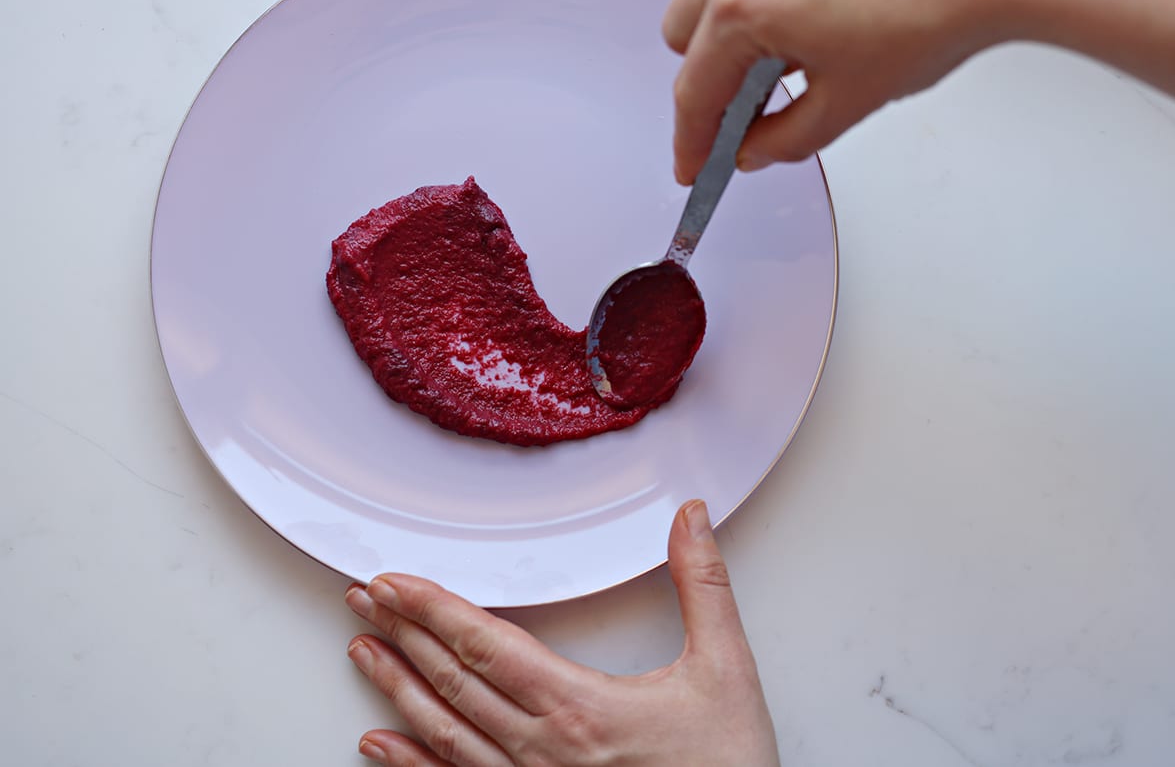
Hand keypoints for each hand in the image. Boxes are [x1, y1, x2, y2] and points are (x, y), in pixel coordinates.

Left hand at [343, 499, 778, 765]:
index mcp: (580, 707)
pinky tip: (378, 745)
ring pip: (443, 733)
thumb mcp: (725, 670)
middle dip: (402, 632)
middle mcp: (542, 750)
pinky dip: (409, 764)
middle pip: (453, 680)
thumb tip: (688, 518)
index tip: (393, 580)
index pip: (486, 643)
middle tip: (362, 597)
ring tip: (363, 650)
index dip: (432, 607)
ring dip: (396, 687)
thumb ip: (703, 586)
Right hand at [662, 0, 1066, 182]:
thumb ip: (784, 139)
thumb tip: (755, 147)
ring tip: (803, 43)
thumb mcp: (849, 103)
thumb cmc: (936, 10)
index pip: (695, 89)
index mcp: (747, 6)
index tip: (696, 161)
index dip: (693, 140)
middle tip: (756, 101)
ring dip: (738, 20)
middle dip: (710, 73)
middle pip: (684, 30)